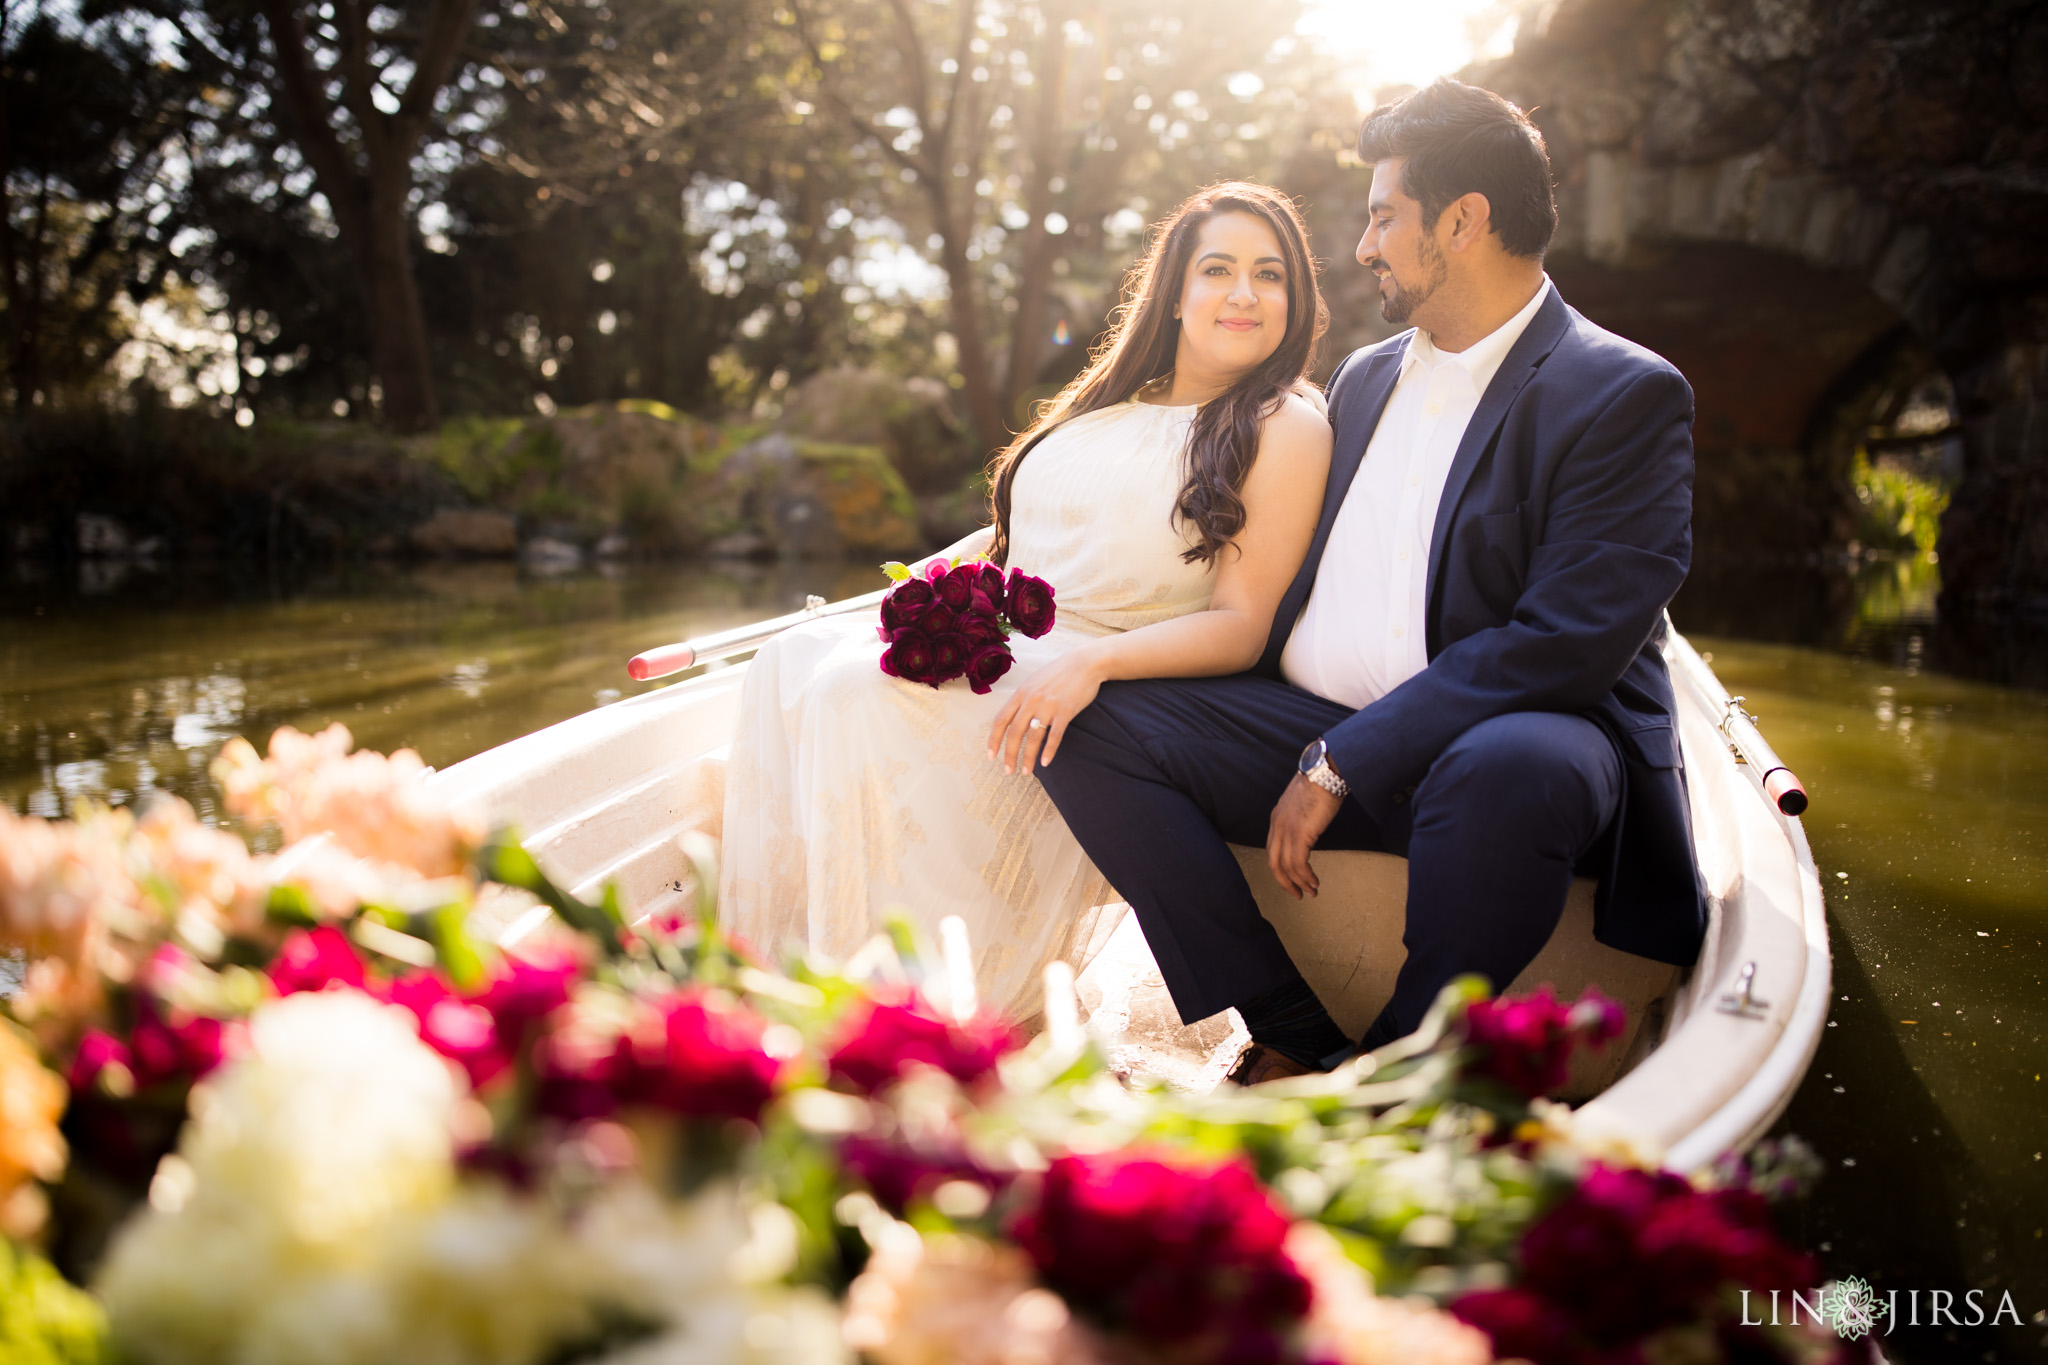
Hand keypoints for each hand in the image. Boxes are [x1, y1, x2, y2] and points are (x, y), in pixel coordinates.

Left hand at [987, 649, 1105, 773]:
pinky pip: (1055, 735)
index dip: (994, 739)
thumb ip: (1022, 698)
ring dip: (1028, 757)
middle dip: (1009, 754)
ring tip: (1026, 771)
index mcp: (1021, 693)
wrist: (1084, 663)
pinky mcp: (1065, 711)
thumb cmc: (1058, 673)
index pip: (1001, 720)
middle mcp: (1031, 700)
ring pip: (1033, 737)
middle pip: (1014, 732)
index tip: (991, 755)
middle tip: (1008, 771)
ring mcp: (1048, 706)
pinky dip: (1049, 750)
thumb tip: (1012, 716)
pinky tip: (1045, 762)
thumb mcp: (1034, 682)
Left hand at [1267, 772, 1342, 898]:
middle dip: (1285, 882)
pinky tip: (1314, 882)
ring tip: (1311, 891)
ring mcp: (1287, 831)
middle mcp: (1277, 826)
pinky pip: (1299, 863)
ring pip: (1286, 867)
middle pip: (1273, 863)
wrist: (1323, 773)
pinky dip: (1305, 877)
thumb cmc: (1319, 784)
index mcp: (1276, 819)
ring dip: (1299, 883)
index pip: (1272, 850)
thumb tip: (1309, 830)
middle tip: (1297, 894)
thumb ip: (1301, 818)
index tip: (1292, 879)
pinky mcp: (1300, 834)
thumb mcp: (1303, 803)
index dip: (1280, 868)